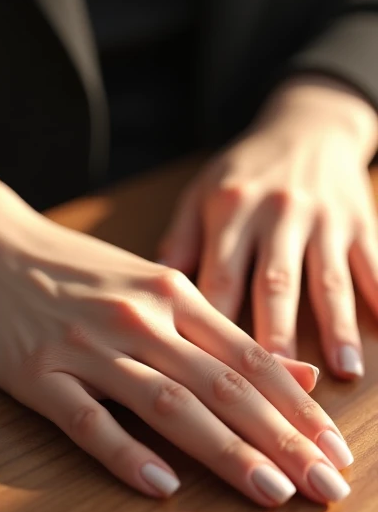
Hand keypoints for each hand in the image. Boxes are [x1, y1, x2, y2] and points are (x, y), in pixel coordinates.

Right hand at [0, 158, 352, 506]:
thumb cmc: (78, 271)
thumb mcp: (154, 286)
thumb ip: (219, 333)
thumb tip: (296, 373)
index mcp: (173, 296)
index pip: (251, 359)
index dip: (300, 409)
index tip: (337, 451)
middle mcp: (139, 319)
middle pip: (223, 386)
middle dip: (281, 439)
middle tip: (325, 486)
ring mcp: (87, 346)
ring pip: (166, 403)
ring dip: (223, 450)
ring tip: (269, 492)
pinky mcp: (37, 373)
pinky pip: (86, 419)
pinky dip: (125, 453)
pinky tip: (160, 487)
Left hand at [159, 76, 377, 378]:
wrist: (308, 126)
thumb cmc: (244, 171)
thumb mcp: (201, 192)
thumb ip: (179, 241)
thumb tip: (156, 295)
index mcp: (231, 209)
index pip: (221, 277)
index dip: (216, 326)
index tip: (212, 372)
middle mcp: (278, 213)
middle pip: (276, 284)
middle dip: (275, 335)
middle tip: (275, 385)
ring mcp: (323, 218)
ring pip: (329, 279)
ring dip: (337, 326)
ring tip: (344, 371)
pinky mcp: (359, 222)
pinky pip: (374, 262)